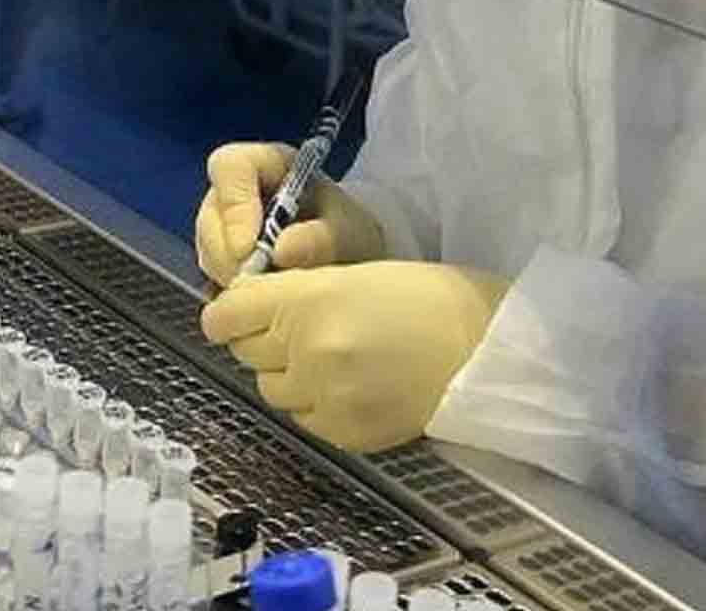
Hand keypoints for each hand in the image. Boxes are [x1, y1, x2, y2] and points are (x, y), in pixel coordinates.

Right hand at [194, 141, 385, 285]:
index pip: (230, 167)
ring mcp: (223, 226)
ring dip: (230, 278)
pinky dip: (229, 295)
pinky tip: (256, 305)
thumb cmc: (350, 234)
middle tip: (257, 285)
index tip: (248, 248)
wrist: (353, 263)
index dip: (233, 205)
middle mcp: (238, 192)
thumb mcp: (350, 232)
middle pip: (211, 216)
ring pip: (207, 251)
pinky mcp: (220, 260)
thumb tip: (280, 251)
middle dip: (228, 255)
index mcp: (267, 164)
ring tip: (268, 295)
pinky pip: (209, 278)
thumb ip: (322, 237)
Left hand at [201, 261, 507, 451]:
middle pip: (245, 353)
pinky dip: (316, 405)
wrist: (481, 348)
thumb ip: (294, 294)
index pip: (225, 316)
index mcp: (306, 299)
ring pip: (271, 390)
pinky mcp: (342, 432)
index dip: (228, 315)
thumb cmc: (422, 297)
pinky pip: (303, 419)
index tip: (238, 315)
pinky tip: (349, 386)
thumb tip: (243, 312)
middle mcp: (306, 350)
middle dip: (263, 342)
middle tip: (299, 332)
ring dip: (288, 376)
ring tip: (330, 361)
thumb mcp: (351, 272)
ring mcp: (324, 395)